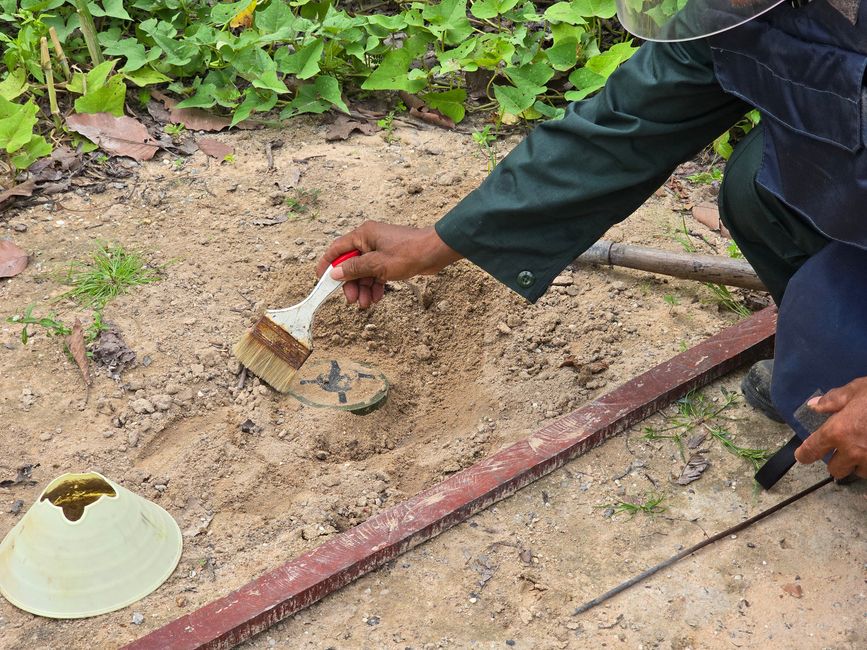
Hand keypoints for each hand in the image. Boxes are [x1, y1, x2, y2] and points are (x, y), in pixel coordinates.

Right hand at [316, 221, 462, 308]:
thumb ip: (355, 269)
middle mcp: (369, 240)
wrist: (435, 252)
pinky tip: (377, 297)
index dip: (327, 264)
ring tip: (366, 303)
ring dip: (363, 288)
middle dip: (351, 283)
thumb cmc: (408, 253)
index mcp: (363, 235)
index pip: (337, 249)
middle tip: (352, 300)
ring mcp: (380, 250)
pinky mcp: (390, 259)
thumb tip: (335, 273)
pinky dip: (375, 285)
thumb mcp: (378, 264)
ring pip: (364, 271)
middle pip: (351, 264)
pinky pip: (376, 273)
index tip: (320, 280)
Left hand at [794, 377, 866, 478]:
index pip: (811, 450)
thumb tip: (814, 406)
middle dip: (837, 460)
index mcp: (838, 431)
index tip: (802, 456)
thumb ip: (834, 400)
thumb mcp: (858, 389)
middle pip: (835, 469)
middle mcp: (854, 451)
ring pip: (859, 473)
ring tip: (866, 448)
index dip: (804, 454)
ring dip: (859, 464)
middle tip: (844, 448)